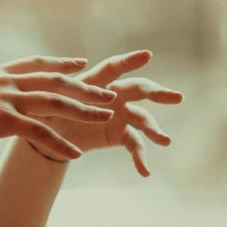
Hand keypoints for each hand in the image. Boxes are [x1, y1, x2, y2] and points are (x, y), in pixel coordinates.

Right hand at [0, 55, 117, 161]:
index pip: (37, 64)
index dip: (61, 64)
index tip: (81, 63)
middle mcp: (7, 82)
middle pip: (56, 81)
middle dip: (85, 87)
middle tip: (109, 92)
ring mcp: (7, 99)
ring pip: (56, 103)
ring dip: (84, 110)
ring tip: (107, 116)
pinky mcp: (4, 120)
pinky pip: (40, 133)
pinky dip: (60, 143)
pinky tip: (76, 153)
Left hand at [45, 50, 183, 176]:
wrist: (51, 135)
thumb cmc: (49, 110)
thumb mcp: (49, 102)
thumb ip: (60, 96)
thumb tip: (61, 90)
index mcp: (97, 81)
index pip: (114, 68)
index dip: (129, 61)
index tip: (147, 55)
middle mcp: (114, 94)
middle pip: (139, 89)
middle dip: (158, 92)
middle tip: (177, 98)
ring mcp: (120, 114)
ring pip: (143, 119)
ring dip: (154, 130)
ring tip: (166, 141)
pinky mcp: (120, 134)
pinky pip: (135, 145)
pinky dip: (140, 158)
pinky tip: (145, 172)